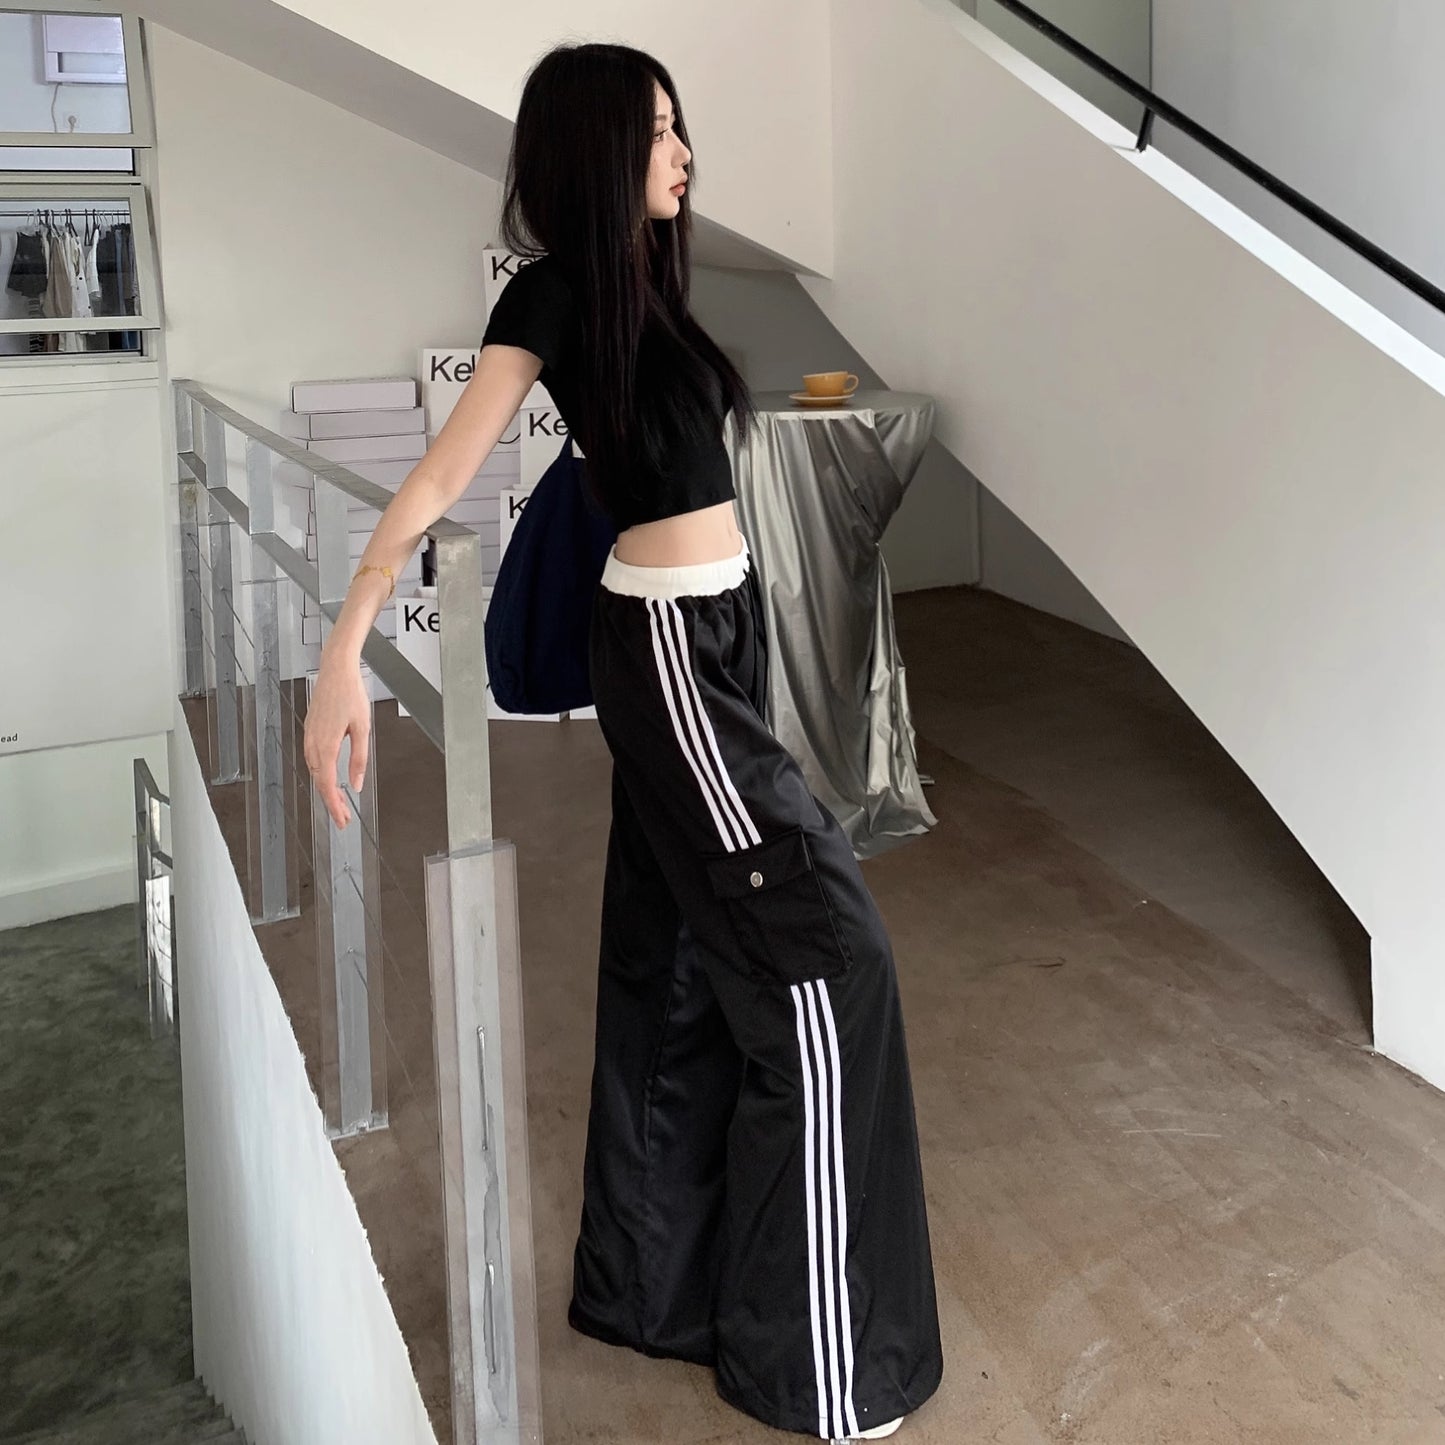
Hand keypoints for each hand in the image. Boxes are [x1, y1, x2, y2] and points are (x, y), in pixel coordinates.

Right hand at [303, 655, 370, 828]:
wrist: (336, 671)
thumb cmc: (349, 694)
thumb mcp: (362, 729)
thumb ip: (358, 758)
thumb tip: (357, 782)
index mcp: (325, 745)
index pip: (328, 785)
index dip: (334, 805)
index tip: (342, 819)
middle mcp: (313, 744)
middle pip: (320, 782)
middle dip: (331, 802)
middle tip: (343, 818)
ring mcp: (309, 737)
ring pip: (315, 772)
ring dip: (326, 789)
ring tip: (339, 802)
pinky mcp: (310, 731)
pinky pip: (313, 760)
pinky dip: (321, 774)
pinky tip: (330, 777)